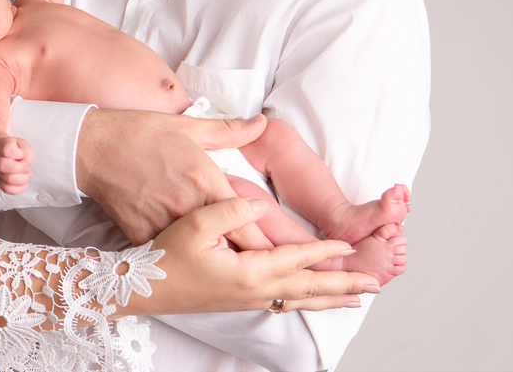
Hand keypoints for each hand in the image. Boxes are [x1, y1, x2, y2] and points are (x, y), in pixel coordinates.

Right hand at [0, 136, 33, 194]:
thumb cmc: (13, 148)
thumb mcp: (23, 144)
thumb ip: (27, 152)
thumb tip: (26, 165)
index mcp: (3, 147)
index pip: (7, 150)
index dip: (18, 153)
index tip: (22, 153)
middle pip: (2, 166)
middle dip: (18, 167)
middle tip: (25, 165)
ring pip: (6, 180)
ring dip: (21, 179)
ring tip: (28, 174)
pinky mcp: (0, 181)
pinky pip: (6, 189)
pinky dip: (18, 189)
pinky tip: (24, 185)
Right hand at [77, 109, 267, 243]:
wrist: (91, 148)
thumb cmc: (139, 133)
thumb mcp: (187, 126)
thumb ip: (229, 131)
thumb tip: (261, 123)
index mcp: (205, 181)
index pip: (248, 223)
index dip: (267, 240)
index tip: (281, 249)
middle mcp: (188, 208)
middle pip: (227, 245)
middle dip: (241, 250)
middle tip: (252, 256)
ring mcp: (163, 225)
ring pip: (197, 253)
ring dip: (208, 254)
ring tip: (216, 256)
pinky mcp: (142, 236)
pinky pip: (168, 250)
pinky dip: (176, 250)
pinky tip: (179, 248)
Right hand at [114, 198, 380, 316]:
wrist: (138, 286)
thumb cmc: (162, 253)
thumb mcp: (193, 222)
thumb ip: (229, 210)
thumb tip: (259, 207)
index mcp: (247, 272)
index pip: (297, 260)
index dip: (325, 251)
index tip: (350, 246)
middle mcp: (252, 291)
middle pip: (307, 289)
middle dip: (342, 287)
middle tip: (374, 287)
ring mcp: (245, 300)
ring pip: (297, 300)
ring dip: (328, 299)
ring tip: (355, 300)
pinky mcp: (235, 301)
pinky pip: (280, 304)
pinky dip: (303, 303)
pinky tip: (306, 302)